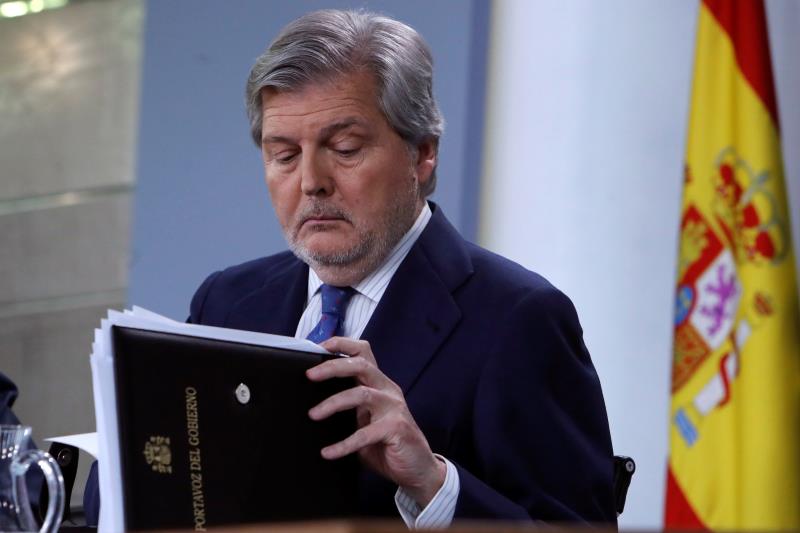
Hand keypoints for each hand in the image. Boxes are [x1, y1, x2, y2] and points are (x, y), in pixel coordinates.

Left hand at [306, 337, 445, 506]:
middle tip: (309, 375)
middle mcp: (387, 390)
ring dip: (333, 403)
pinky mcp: (397, 428)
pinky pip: (365, 434)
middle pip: (361, 365)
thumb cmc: (386, 443)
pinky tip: (329, 452)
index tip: (318, 346)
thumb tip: (311, 406)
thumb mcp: (363, 421)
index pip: (363, 353)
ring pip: (362, 394)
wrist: (417, 468)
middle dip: (332, 367)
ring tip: (313, 414)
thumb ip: (347, 410)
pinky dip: (344, 444)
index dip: (341, 345)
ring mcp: (394, 408)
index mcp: (378, 383)